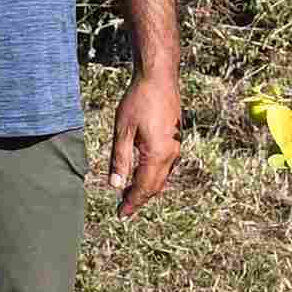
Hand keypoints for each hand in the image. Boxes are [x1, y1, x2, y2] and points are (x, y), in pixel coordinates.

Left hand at [104, 73, 181, 217]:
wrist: (159, 77)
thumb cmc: (139, 100)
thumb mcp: (123, 130)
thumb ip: (120, 159)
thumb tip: (115, 185)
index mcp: (157, 154)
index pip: (143, 187)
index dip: (131, 202)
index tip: (120, 214)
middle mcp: (171, 154)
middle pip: (155, 185)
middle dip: (139, 198)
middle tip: (124, 209)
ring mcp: (176, 146)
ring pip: (162, 176)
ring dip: (147, 187)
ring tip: (130, 194)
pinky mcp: (176, 139)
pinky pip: (167, 166)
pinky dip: (154, 175)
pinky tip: (143, 173)